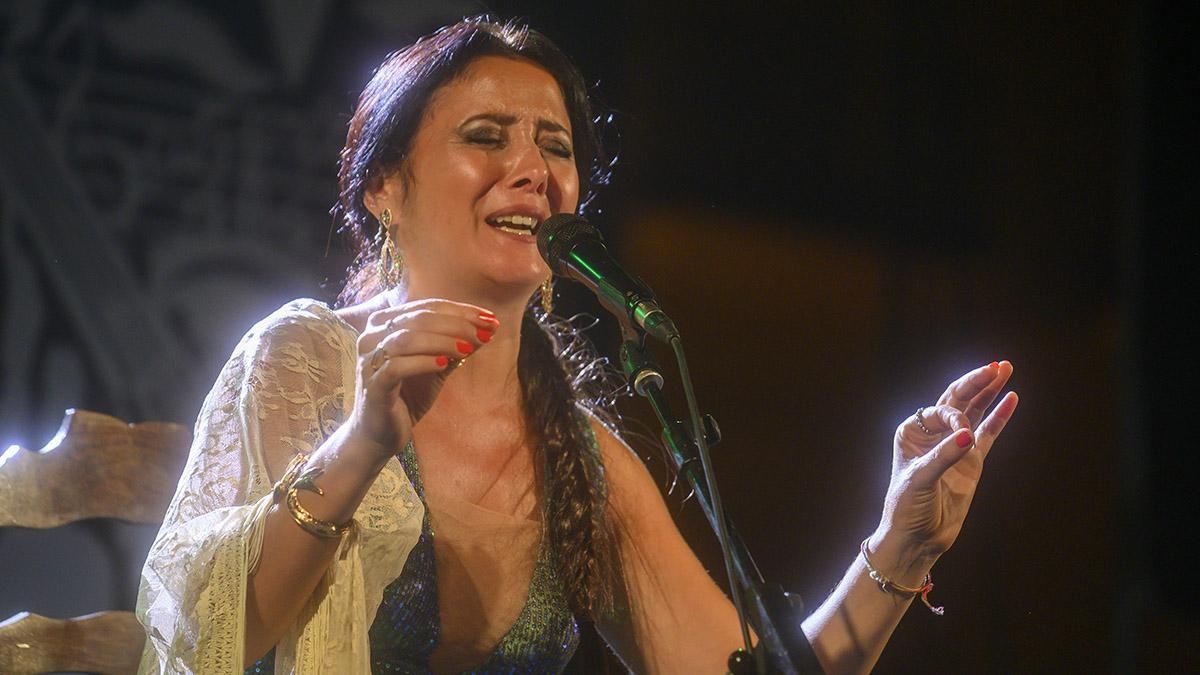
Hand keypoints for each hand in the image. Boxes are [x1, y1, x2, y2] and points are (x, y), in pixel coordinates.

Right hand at [347, 299, 498, 454]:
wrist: (381, 434)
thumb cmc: (408, 395)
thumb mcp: (438, 365)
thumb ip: (458, 345)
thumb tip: (488, 327)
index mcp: (385, 324)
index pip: (427, 307)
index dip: (461, 311)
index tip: (491, 319)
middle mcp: (372, 336)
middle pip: (419, 318)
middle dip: (457, 324)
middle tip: (485, 333)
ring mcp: (369, 360)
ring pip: (407, 338)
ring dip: (443, 341)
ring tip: (468, 349)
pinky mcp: (372, 385)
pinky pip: (397, 367)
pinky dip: (423, 362)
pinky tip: (444, 365)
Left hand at [875, 361, 1018, 566]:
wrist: (917, 538)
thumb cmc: (907, 507)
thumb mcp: (919, 480)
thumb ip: (944, 457)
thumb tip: (968, 435)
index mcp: (912, 432)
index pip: (939, 410)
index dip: (954, 415)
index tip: (963, 433)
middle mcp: (933, 434)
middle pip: (957, 400)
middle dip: (977, 381)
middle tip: (998, 364)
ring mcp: (954, 446)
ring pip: (974, 411)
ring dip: (989, 391)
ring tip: (1006, 368)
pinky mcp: (971, 462)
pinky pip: (989, 433)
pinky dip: (999, 416)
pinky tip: (1011, 397)